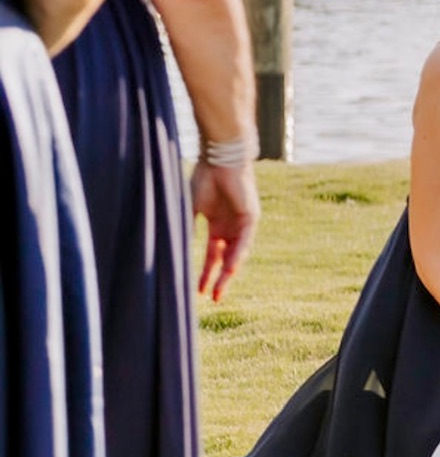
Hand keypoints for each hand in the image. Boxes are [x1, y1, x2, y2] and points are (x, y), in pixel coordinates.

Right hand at [191, 161, 260, 301]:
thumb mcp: (190, 210)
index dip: (206, 273)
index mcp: (217, 225)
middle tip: (214, 298)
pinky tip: (231, 269)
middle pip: (226, 259)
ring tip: (221, 290)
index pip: (213, 255)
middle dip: (219, 279)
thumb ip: (185, 230)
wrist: (219, 158)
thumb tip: (173, 252)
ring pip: (237, 253)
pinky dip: (238, 254)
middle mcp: (231, 227)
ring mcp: (242, 222)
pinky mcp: (250, 216)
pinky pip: (245, 240)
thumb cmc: (203, 179)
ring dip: (229, 272)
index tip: (199, 292)